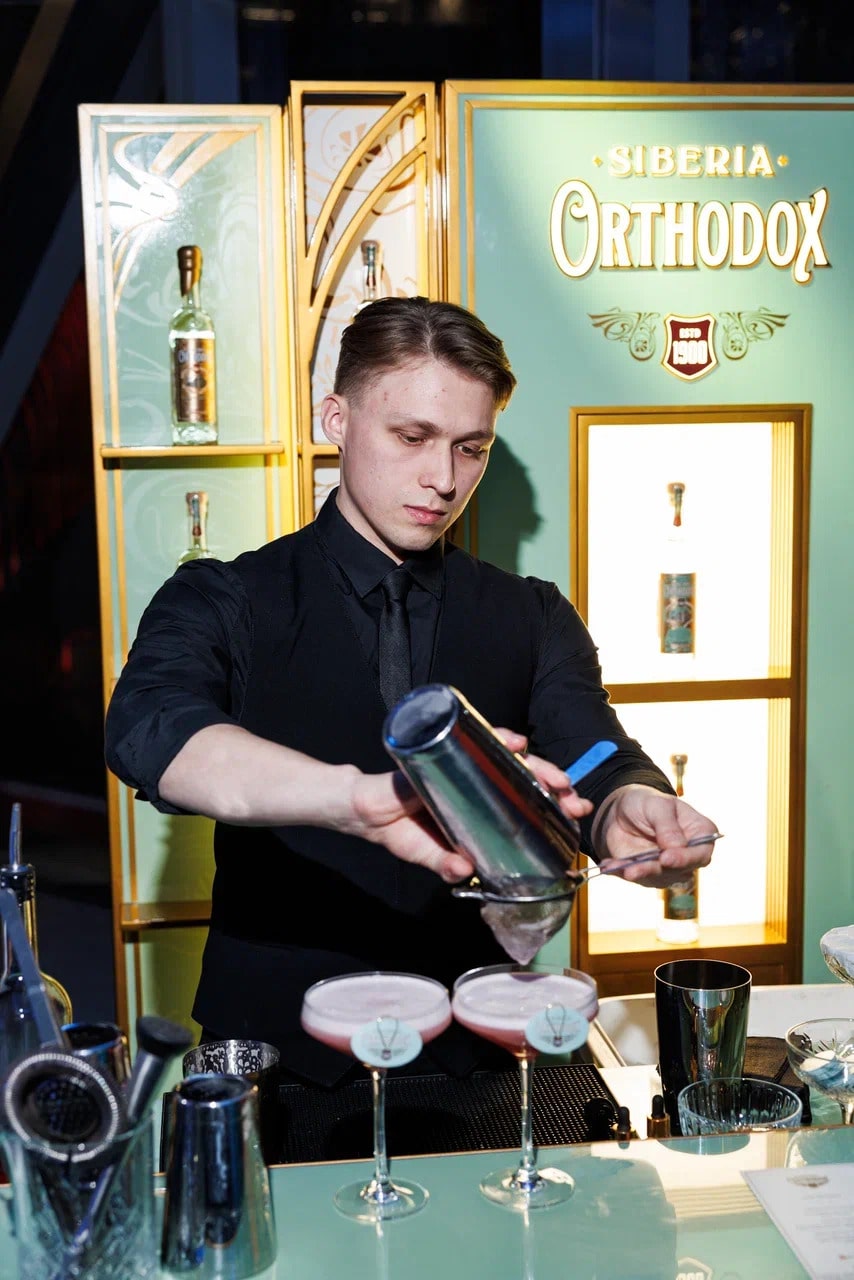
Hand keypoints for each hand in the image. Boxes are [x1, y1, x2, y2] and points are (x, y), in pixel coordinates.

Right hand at [347, 728, 592, 882]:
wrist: (359, 807)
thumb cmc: (394, 829)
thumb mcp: (424, 852)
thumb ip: (443, 862)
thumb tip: (464, 871)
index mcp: (478, 806)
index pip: (520, 800)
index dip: (548, 804)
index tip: (573, 811)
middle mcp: (474, 781)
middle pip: (522, 777)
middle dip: (551, 783)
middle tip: (571, 795)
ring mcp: (461, 761)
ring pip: (507, 757)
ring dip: (534, 763)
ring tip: (554, 775)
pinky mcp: (443, 747)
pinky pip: (475, 738)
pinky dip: (497, 737)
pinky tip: (514, 742)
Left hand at [593, 784, 717, 887]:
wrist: (622, 811)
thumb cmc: (647, 803)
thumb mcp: (657, 805)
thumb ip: (668, 826)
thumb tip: (676, 847)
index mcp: (700, 834)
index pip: (701, 854)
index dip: (686, 859)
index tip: (667, 858)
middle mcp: (688, 856)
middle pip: (680, 871)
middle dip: (657, 870)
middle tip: (638, 868)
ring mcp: (669, 868)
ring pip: (658, 878)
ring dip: (639, 873)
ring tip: (623, 868)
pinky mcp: (648, 874)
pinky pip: (635, 876)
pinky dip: (622, 871)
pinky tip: (609, 865)